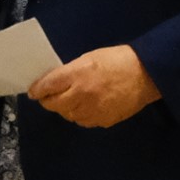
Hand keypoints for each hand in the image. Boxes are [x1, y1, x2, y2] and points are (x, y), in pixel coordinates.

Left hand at [28, 44, 160, 128]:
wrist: (146, 74)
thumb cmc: (117, 60)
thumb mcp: (89, 58)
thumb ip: (70, 71)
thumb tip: (54, 82)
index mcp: (76, 75)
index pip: (47, 86)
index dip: (37, 90)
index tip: (33, 91)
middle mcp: (81, 95)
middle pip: (53, 105)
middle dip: (48, 101)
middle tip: (49, 97)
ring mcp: (92, 111)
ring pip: (68, 115)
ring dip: (65, 109)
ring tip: (71, 100)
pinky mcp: (103, 121)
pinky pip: (84, 121)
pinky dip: (81, 115)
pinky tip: (87, 106)